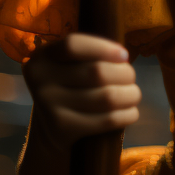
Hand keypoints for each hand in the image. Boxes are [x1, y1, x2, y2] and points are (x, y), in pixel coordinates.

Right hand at [22, 33, 141, 152]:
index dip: (104, 48)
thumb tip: (121, 57)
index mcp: (42, 57)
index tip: (124, 55)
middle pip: (97, 72)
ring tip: (133, 94)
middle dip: (125, 74)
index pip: (73, 45)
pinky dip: (127, 114)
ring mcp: (49, 107)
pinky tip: (130, 112)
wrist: (51, 129)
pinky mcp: (62, 129)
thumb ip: (90, 55)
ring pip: (107, 97)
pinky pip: (107, 120)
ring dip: (131, 95)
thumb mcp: (70, 65)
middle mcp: (40, 80)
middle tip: (130, 78)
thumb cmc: (71, 86)